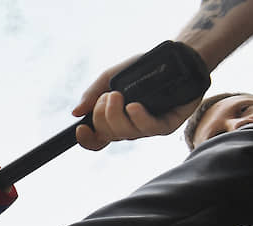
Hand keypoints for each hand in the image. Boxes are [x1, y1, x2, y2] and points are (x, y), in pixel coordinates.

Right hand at [73, 56, 201, 150]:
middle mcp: (130, 127)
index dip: (87, 140)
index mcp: (115, 119)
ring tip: (117, 94)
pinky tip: (133, 106)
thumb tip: (76, 113)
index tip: (81, 128)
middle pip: (107, 135)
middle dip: (101, 116)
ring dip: (115, 115)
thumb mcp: (112, 77)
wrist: (176, 58)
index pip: (98, 140)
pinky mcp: (167, 125)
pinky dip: (137, 118)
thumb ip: (93, 93)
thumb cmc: (144, 68)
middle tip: (109, 95)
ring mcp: (148, 127)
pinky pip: (148, 128)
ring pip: (125, 133)